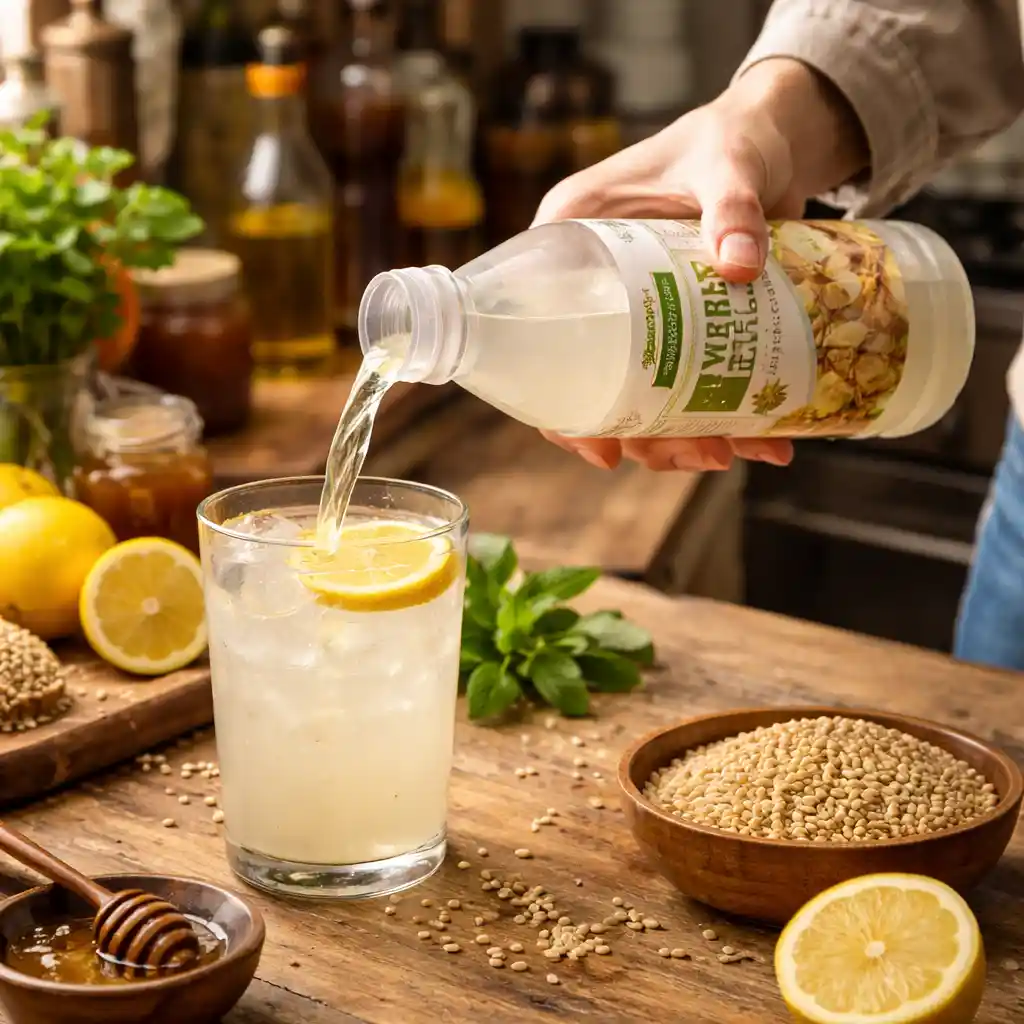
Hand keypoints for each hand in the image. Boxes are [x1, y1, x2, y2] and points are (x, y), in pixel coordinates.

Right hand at [533, 58, 867, 472]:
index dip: (564, 410)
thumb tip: (740, 266)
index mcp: (572, 243)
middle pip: (602, 384)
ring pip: (648, 396)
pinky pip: (695, 382)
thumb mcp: (727, 164)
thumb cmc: (731, 139)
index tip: (605, 451)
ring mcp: (645, 313)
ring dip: (688, 437)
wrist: (777, 139)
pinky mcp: (688, 325)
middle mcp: (599, 288)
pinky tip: (768, 441)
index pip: (543, 339)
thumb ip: (732, 207)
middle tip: (702, 454)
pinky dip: (731, 415)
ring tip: (735, 452)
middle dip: (649, 436)